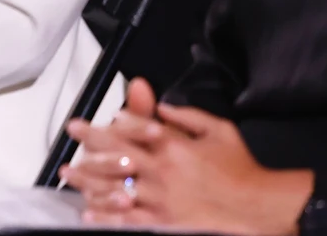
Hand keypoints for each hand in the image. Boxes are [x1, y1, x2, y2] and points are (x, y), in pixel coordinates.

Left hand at [61, 79, 307, 233]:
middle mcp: (161, 169)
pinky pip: (129, 219)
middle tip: (73, 130)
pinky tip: (89, 214)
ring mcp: (161, 197)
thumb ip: (186, 115)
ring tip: (68, 172)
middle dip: (90, 139)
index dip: (112, 119)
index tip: (101, 113)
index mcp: (173, 145)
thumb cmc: (240, 166)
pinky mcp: (165, 221)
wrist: (258, 205)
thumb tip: (161, 104)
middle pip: (115, 152)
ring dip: (88, 179)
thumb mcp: (218, 129)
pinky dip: (107, 217)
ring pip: (114, 185)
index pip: (133, 126)